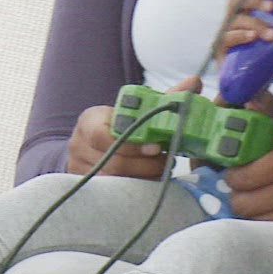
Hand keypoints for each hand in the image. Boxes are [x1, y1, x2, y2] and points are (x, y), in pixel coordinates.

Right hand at [63, 76, 199, 178]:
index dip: (131, 144)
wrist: (93, 145)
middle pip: (114, 162)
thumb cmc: (119, 125)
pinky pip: (113, 192)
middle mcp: (78, 145)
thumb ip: (165, 98)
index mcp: (89, 121)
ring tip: (161, 169)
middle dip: (146, 164)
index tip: (156, 147)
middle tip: (166, 161)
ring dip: (143, 176)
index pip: (102, 134)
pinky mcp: (86, 186)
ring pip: (115, 180)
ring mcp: (80, 169)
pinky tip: (148, 181)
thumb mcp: (136, 111)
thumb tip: (194, 81)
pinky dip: (135, 188)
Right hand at [217, 0, 272, 57]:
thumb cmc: (263, 55)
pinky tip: (251, 36)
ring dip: (255, 23)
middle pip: (237, 1)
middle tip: (272, 6)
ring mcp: (225, 34)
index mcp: (243, 12)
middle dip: (254, 0)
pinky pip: (227, 38)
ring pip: (236, 20)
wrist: (250, 83)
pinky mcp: (221, 50)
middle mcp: (231, 19)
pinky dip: (240, 35)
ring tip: (272, 34)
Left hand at [222, 120, 272, 222]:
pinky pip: (271, 224)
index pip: (244, 176)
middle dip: (234, 190)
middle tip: (239, 178)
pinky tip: (265, 202)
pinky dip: (260, 215)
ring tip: (249, 191)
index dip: (231, 171)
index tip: (233, 163)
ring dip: (245, 205)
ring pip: (253, 217)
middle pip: (243, 202)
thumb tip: (246, 109)